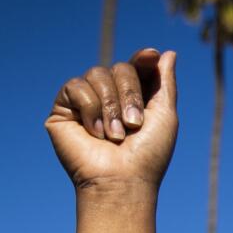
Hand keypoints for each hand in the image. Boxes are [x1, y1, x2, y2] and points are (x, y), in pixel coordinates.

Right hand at [45, 48, 177, 197]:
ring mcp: (86, 102)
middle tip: (134, 124)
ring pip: (97, 73)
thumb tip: (168, 52)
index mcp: (134, 98)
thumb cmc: (148, 155)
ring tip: (115, 135)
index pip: (135, 66)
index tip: (149, 57)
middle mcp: (109, 97)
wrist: (122, 180)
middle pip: (119, 67)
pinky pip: (75, 86)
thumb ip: (165, 83)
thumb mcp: (165, 115)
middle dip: (130, 94)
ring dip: (111, 105)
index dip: (141, 59)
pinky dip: (90, 108)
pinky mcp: (64, 109)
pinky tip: (94, 133)